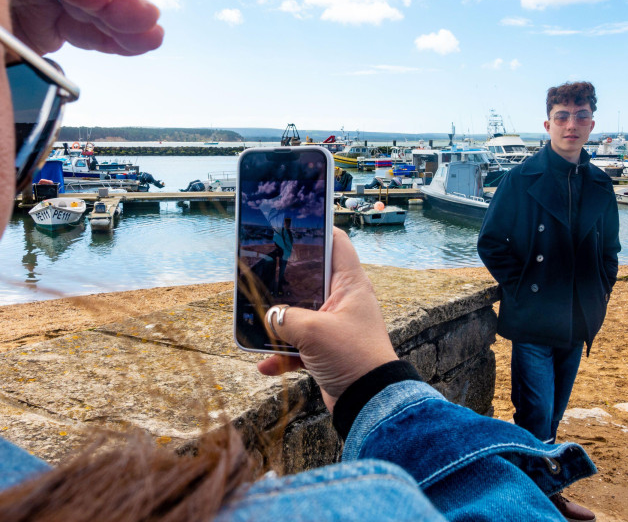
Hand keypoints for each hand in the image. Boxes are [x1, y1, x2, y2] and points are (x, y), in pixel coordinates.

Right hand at [257, 228, 397, 411]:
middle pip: (310, 279)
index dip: (317, 230)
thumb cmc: (353, 358)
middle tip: (261, 271)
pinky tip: (266, 364)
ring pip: (300, 314)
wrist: (370, 402)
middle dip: (284, 280)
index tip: (293, 225)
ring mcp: (335, 326)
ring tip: (257, 321)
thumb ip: (285, 318)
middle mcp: (344, 301)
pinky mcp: (327, 350)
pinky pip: (299, 345)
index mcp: (350, 284)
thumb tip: (269, 318)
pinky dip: (283, 354)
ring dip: (279, 322)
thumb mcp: (313, 331)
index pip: (337, 243)